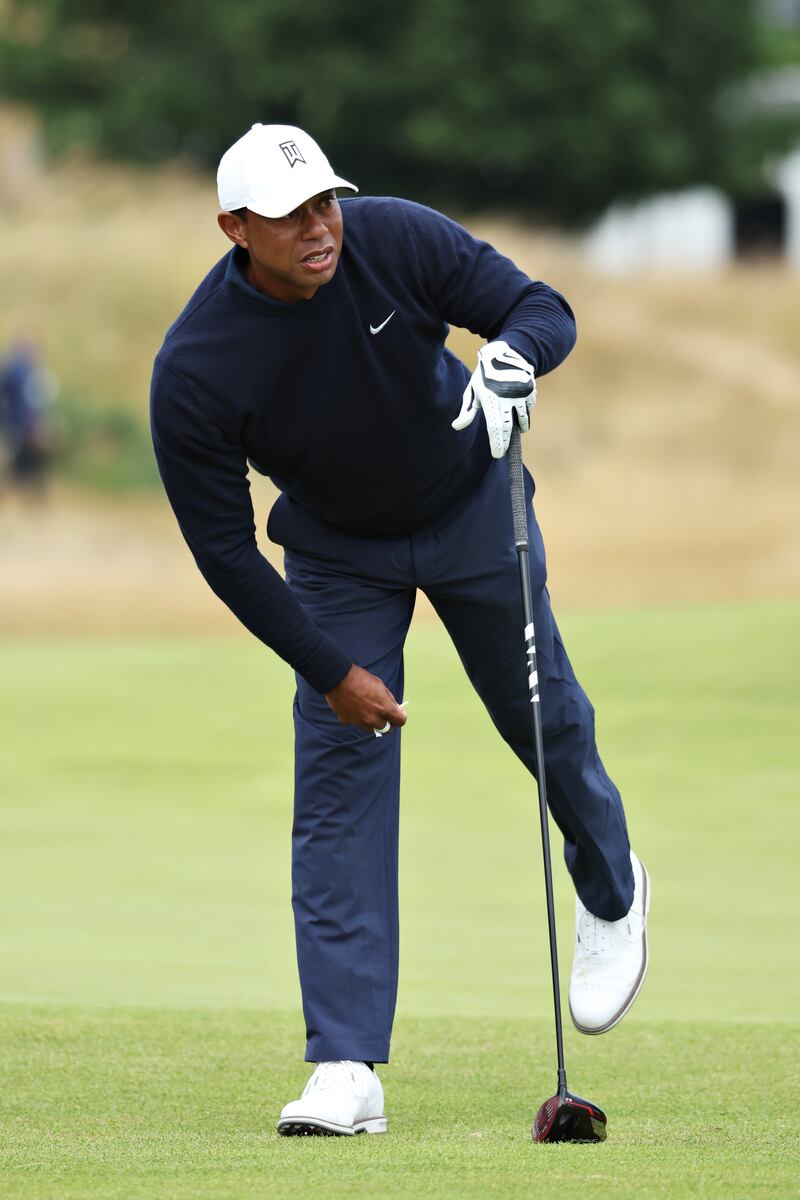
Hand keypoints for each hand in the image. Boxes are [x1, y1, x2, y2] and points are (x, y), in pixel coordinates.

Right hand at [325, 664, 407, 735]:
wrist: (337, 677)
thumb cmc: (360, 678)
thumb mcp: (380, 685)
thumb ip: (389, 699)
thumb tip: (395, 708)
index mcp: (384, 708)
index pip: (400, 721)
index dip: (401, 717)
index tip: (400, 713)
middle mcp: (373, 718)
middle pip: (387, 729)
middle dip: (388, 723)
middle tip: (386, 716)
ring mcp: (359, 721)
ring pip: (372, 729)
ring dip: (374, 723)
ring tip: (369, 711)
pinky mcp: (348, 721)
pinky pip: (357, 723)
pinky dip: (359, 718)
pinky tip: (354, 706)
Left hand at [452, 340, 535, 458]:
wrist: (502, 353)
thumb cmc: (483, 376)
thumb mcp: (472, 391)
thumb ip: (467, 411)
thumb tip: (456, 426)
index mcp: (491, 400)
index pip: (496, 428)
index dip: (498, 443)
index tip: (498, 454)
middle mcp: (507, 397)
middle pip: (509, 427)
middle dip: (506, 440)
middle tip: (504, 449)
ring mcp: (521, 393)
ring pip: (523, 417)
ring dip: (521, 425)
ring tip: (520, 429)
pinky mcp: (531, 388)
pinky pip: (529, 405)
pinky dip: (526, 409)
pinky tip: (521, 406)